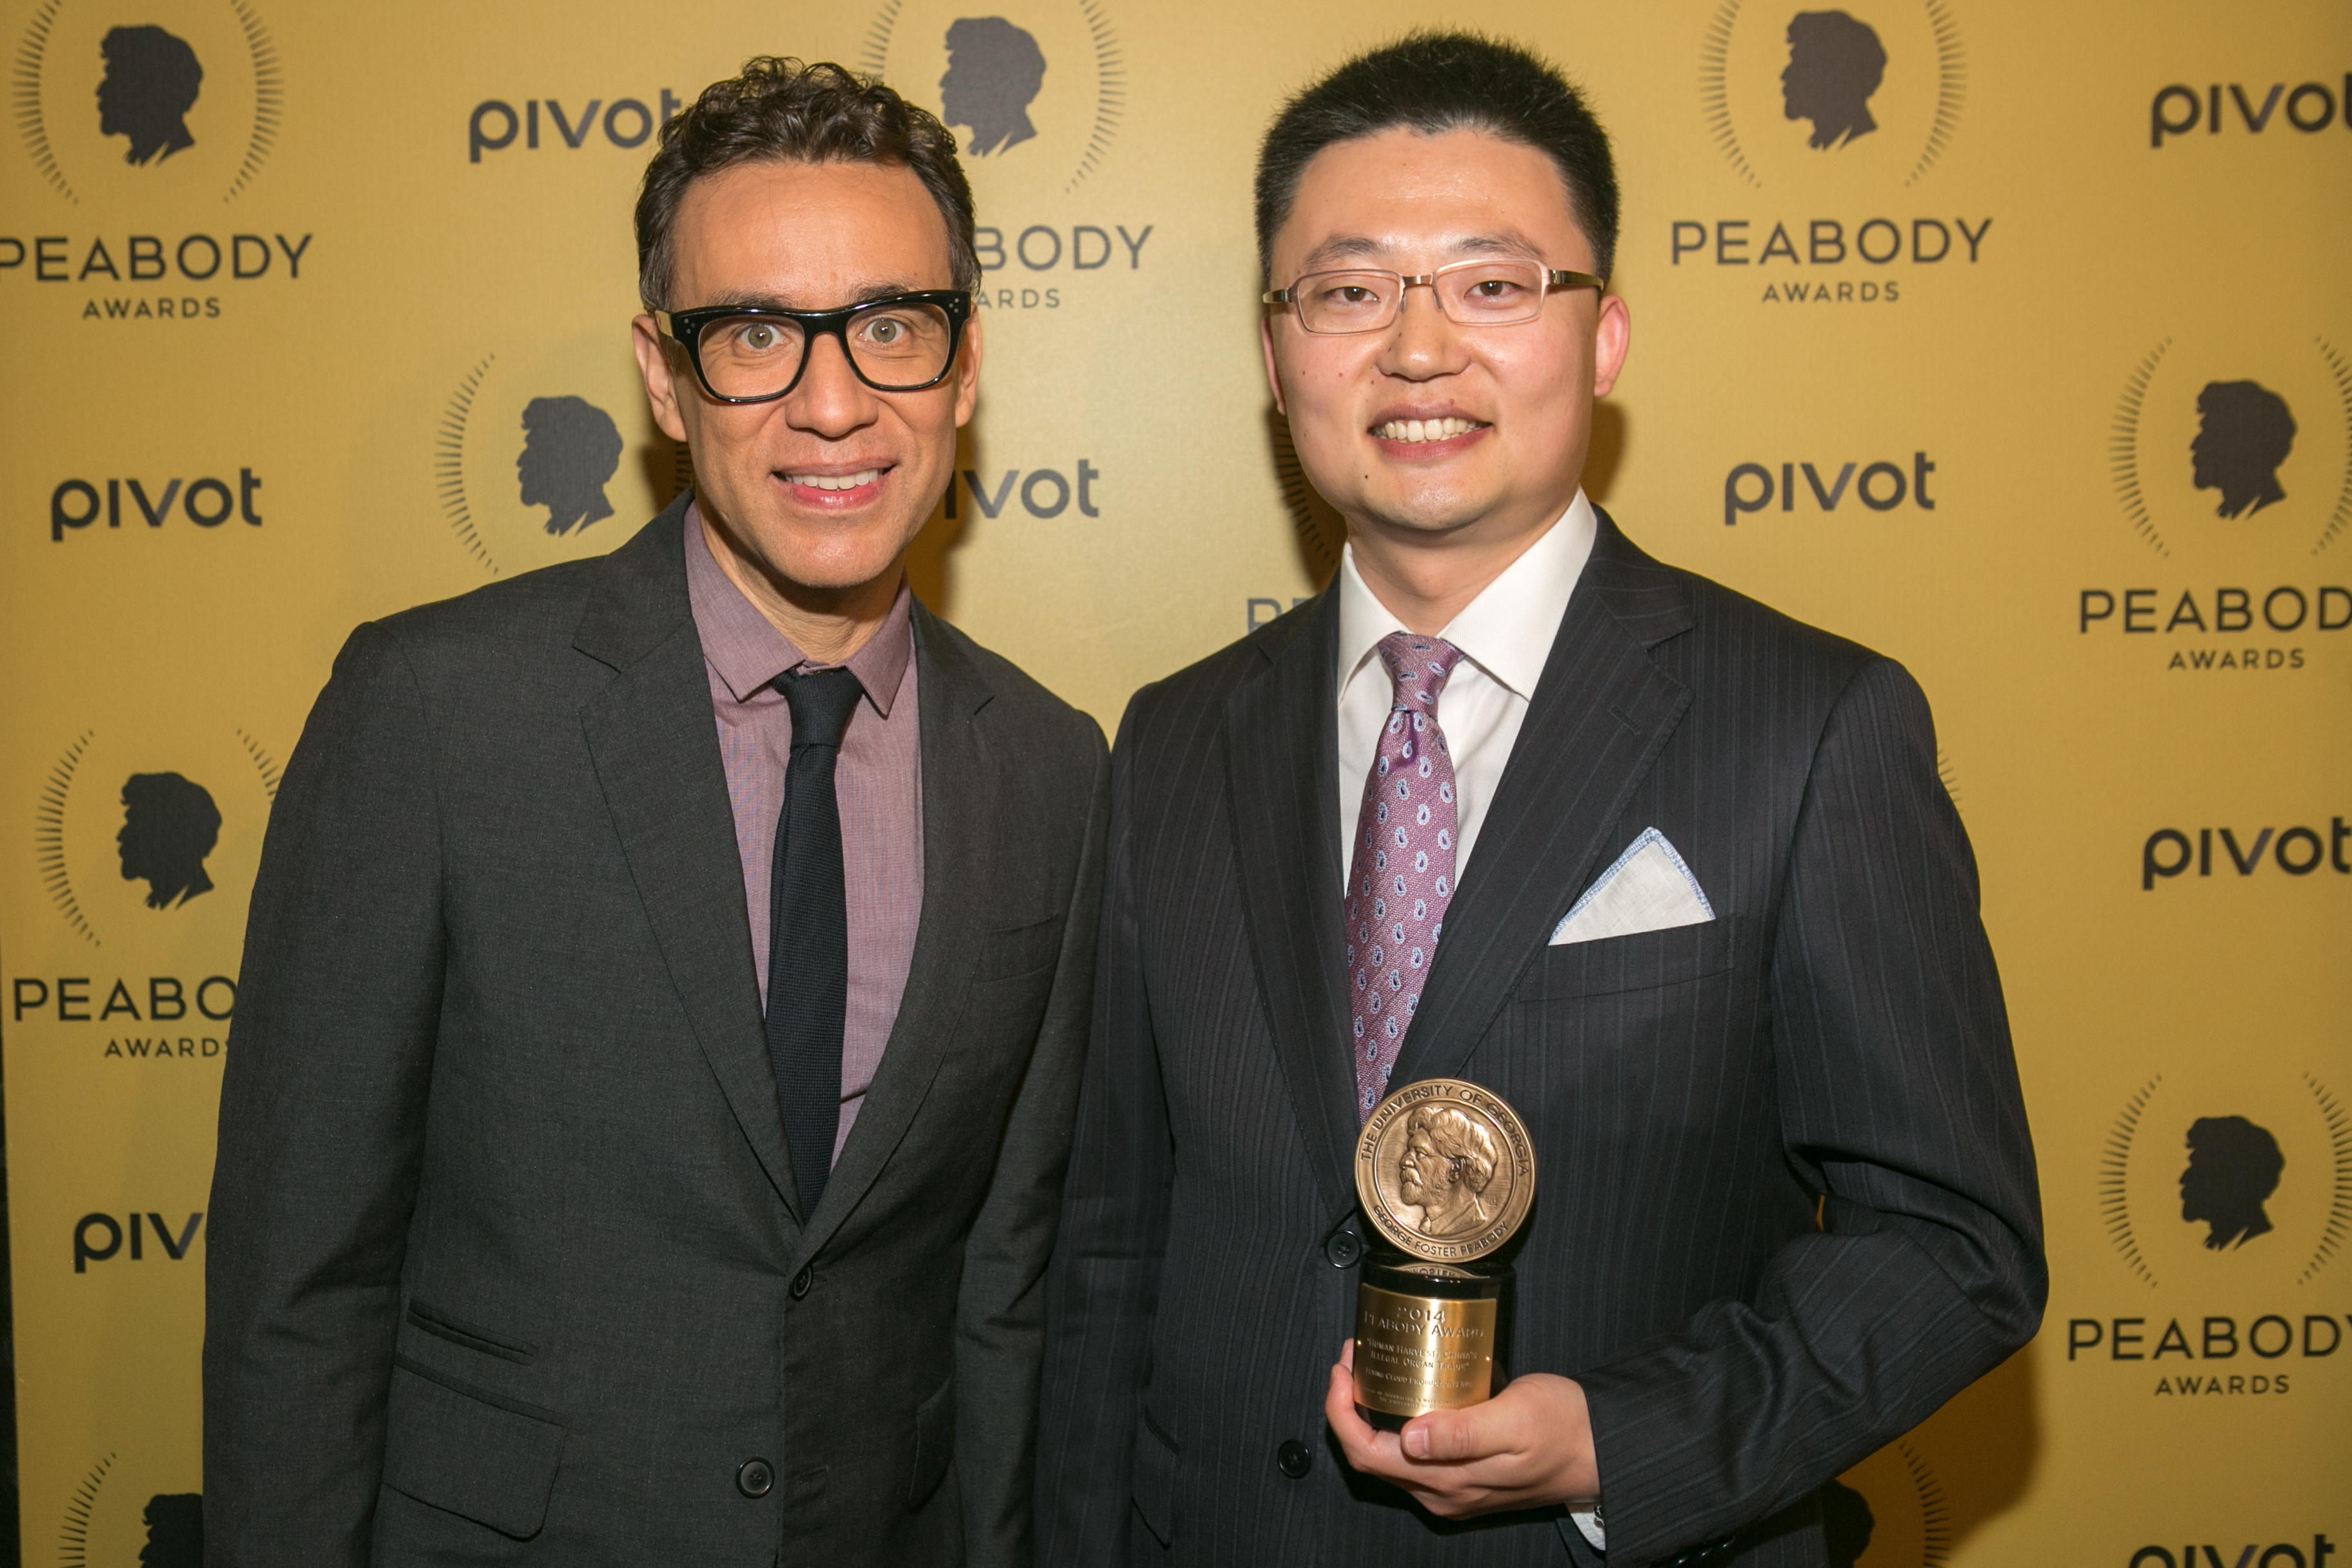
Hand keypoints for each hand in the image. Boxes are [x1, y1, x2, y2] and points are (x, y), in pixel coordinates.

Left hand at [1324, 1339, 1599, 1519]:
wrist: (1602, 1450)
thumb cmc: (1565, 1429)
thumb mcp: (1516, 1420)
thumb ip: (1463, 1433)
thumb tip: (1408, 1439)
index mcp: (1447, 1481)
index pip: (1366, 1452)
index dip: (1341, 1410)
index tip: (1343, 1367)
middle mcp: (1442, 1493)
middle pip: (1370, 1454)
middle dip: (1349, 1406)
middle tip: (1354, 1357)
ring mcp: (1452, 1489)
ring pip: (1389, 1456)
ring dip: (1371, 1412)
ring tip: (1373, 1366)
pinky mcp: (1464, 1478)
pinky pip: (1413, 1456)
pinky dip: (1397, 1421)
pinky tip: (1407, 1390)